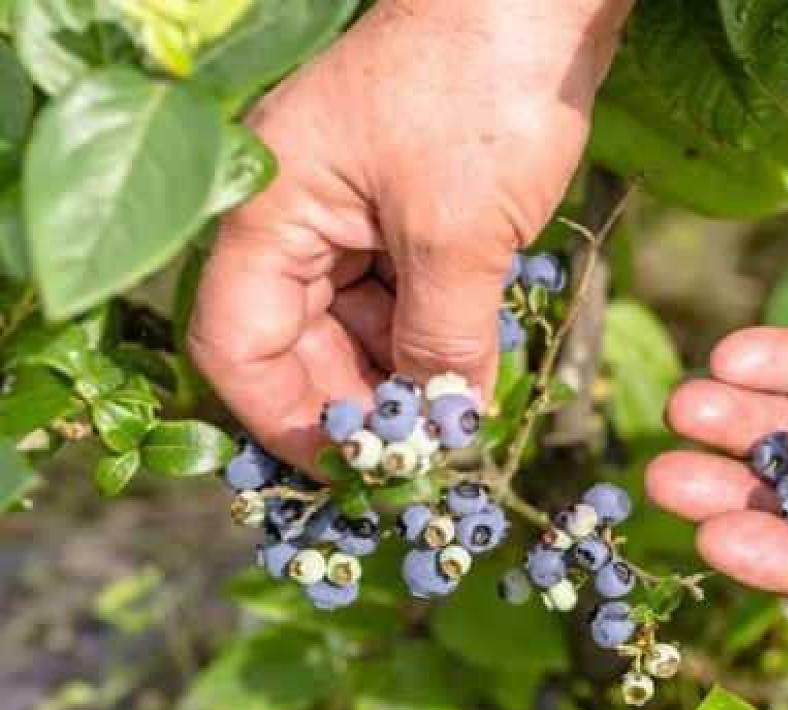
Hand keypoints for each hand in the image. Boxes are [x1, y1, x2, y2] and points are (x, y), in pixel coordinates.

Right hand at [189, 0, 630, 466]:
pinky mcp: (407, 200)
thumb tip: (438, 431)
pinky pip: (400, 287)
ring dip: (401, 373)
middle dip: (357, 402)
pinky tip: (470, 366)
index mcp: (272, 213)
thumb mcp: (459, 236)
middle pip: (297, 341)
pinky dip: (431, 331)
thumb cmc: (483, 94)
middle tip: (421, 458)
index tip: (352, 472)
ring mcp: (353, 204)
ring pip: (355, 320)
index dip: (287, 421)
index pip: (239, 345)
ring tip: (454, 419)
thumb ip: (440, 343)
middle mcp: (298, 212)